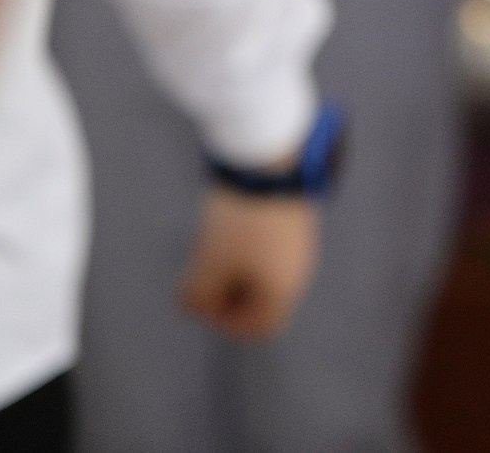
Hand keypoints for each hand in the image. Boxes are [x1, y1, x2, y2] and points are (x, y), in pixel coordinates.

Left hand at [179, 186, 320, 340]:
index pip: (259, 327)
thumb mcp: (209, 264)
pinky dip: (246, 247)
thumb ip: (198, 295)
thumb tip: (191, 303)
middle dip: (226, 293)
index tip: (204, 301)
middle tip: (202, 273)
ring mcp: (298, 244)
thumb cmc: (239, 222)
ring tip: (213, 245)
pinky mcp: (293, 220)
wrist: (270, 163)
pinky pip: (269, 248)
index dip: (227, 323)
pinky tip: (228, 225)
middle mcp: (298, 271)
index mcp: (283, 290)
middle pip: (260, 299)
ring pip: (262, 271)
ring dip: (234, 268)